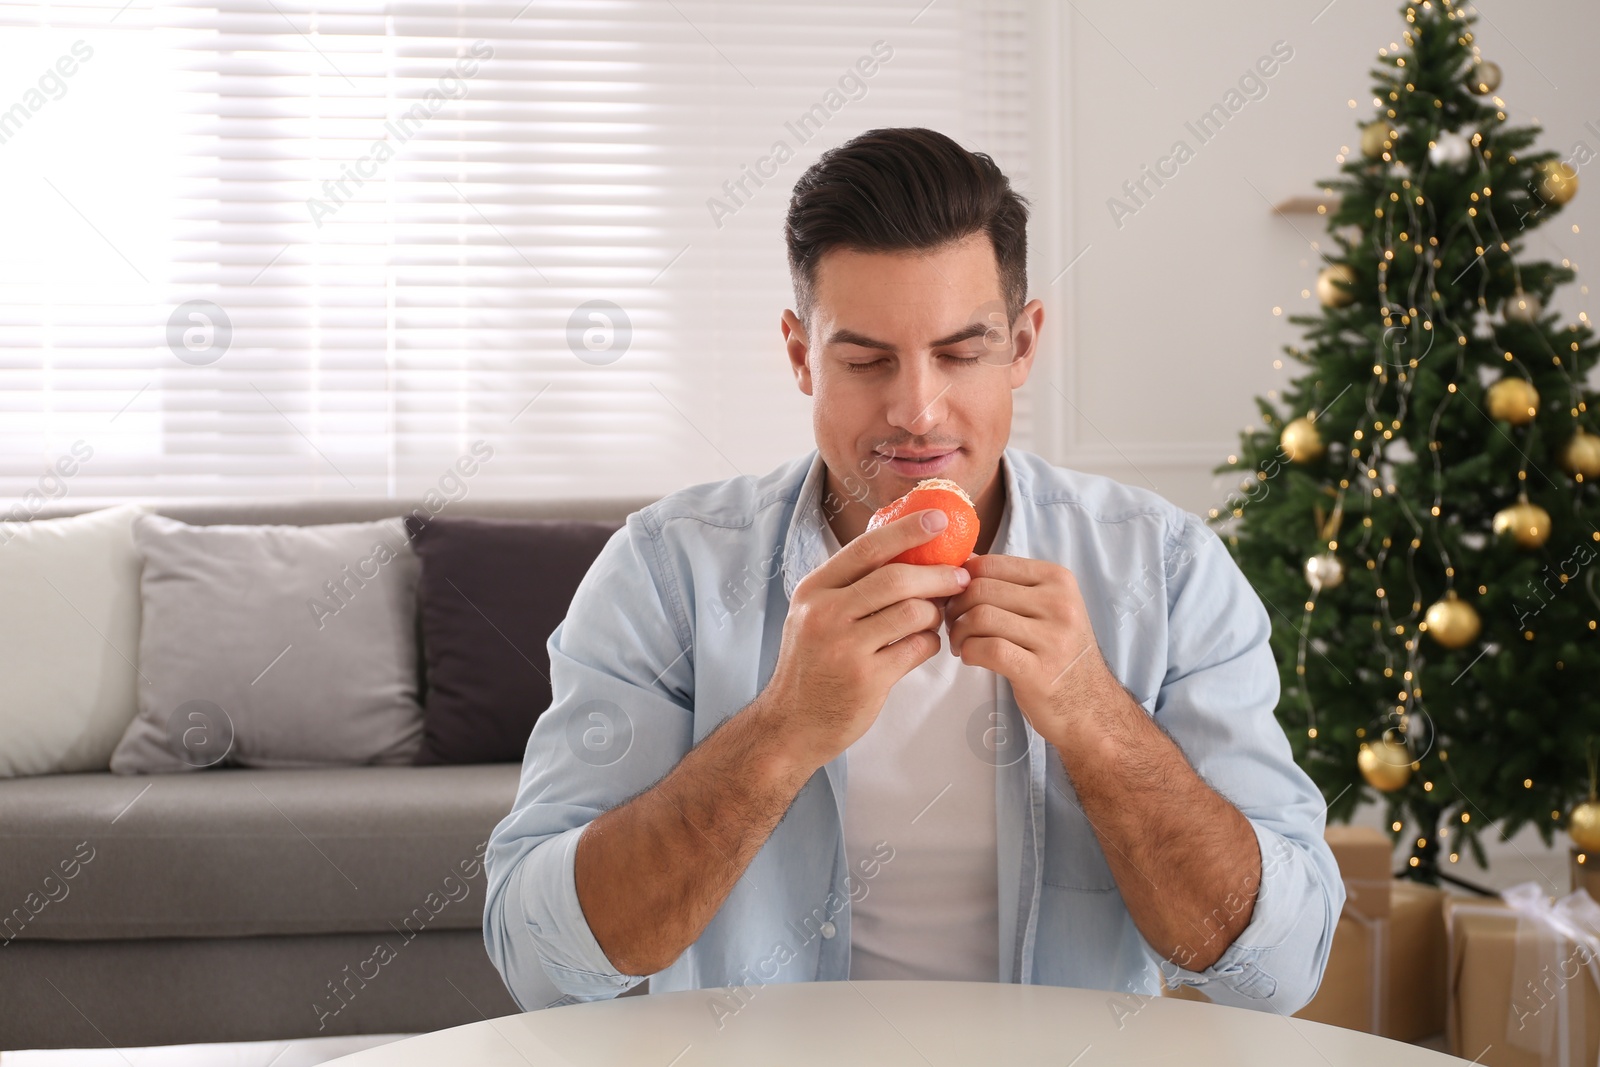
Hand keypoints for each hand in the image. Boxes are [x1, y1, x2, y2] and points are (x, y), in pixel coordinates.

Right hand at [759, 509, 971, 771]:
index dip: (907, 530)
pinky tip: (924, 645)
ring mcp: (845, 647)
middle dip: (937, 575)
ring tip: (935, 618)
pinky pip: (918, 648)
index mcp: (814, 590)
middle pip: (896, 578)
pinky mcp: (868, 678)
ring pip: (913, 612)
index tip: (939, 520)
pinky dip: (930, 643)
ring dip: (934, 613)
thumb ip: (850, 587)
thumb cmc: (812, 664)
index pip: (867, 548)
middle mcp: (825, 614)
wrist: (790, 724)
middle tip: (960, 576)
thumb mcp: (814, 615)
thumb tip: (906, 552)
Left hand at [945, 554, 1116, 740]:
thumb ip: (1009, 584)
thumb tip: (964, 562)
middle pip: (981, 590)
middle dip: (956, 608)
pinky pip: (987, 649)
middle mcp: (1059, 603)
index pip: (991, 564)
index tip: (957, 600)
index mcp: (1058, 579)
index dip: (962, 582)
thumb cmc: (1059, 653)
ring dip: (959, 632)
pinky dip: (969, 652)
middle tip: (954, 626)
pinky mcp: (1039, 671)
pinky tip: (971, 658)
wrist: (1090, 705)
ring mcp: (1052, 638)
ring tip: (962, 644)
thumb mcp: (1047, 608)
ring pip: (980, 617)